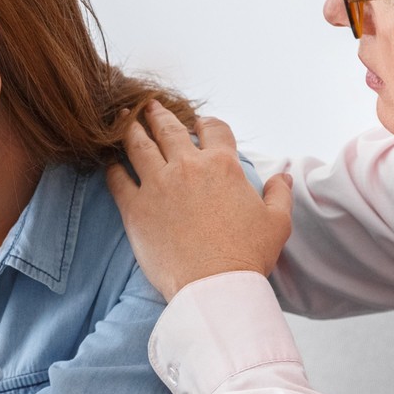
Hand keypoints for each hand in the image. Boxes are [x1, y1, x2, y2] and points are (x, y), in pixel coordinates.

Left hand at [106, 103, 292, 301]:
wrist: (215, 286)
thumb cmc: (248, 256)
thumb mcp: (278, 223)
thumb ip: (280, 194)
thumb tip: (284, 177)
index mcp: (223, 165)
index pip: (214, 129)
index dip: (207, 123)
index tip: (200, 124)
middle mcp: (188, 166)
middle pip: (168, 129)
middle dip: (158, 114)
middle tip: (150, 107)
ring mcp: (158, 185)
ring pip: (137, 144)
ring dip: (130, 129)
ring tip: (123, 120)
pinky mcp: (135, 209)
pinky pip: (117, 179)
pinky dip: (112, 167)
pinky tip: (110, 163)